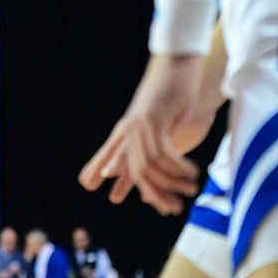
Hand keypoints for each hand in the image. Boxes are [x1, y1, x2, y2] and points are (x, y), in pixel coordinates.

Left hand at [79, 54, 203, 214]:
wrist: (176, 67)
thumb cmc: (168, 94)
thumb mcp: (156, 122)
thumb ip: (150, 143)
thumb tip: (146, 162)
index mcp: (125, 130)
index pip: (106, 154)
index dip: (96, 167)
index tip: (85, 183)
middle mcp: (129, 131)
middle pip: (133, 170)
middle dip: (153, 193)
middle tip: (172, 209)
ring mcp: (141, 127)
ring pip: (149, 166)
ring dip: (172, 183)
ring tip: (190, 191)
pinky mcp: (156, 121)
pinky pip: (165, 154)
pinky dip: (179, 167)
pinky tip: (191, 172)